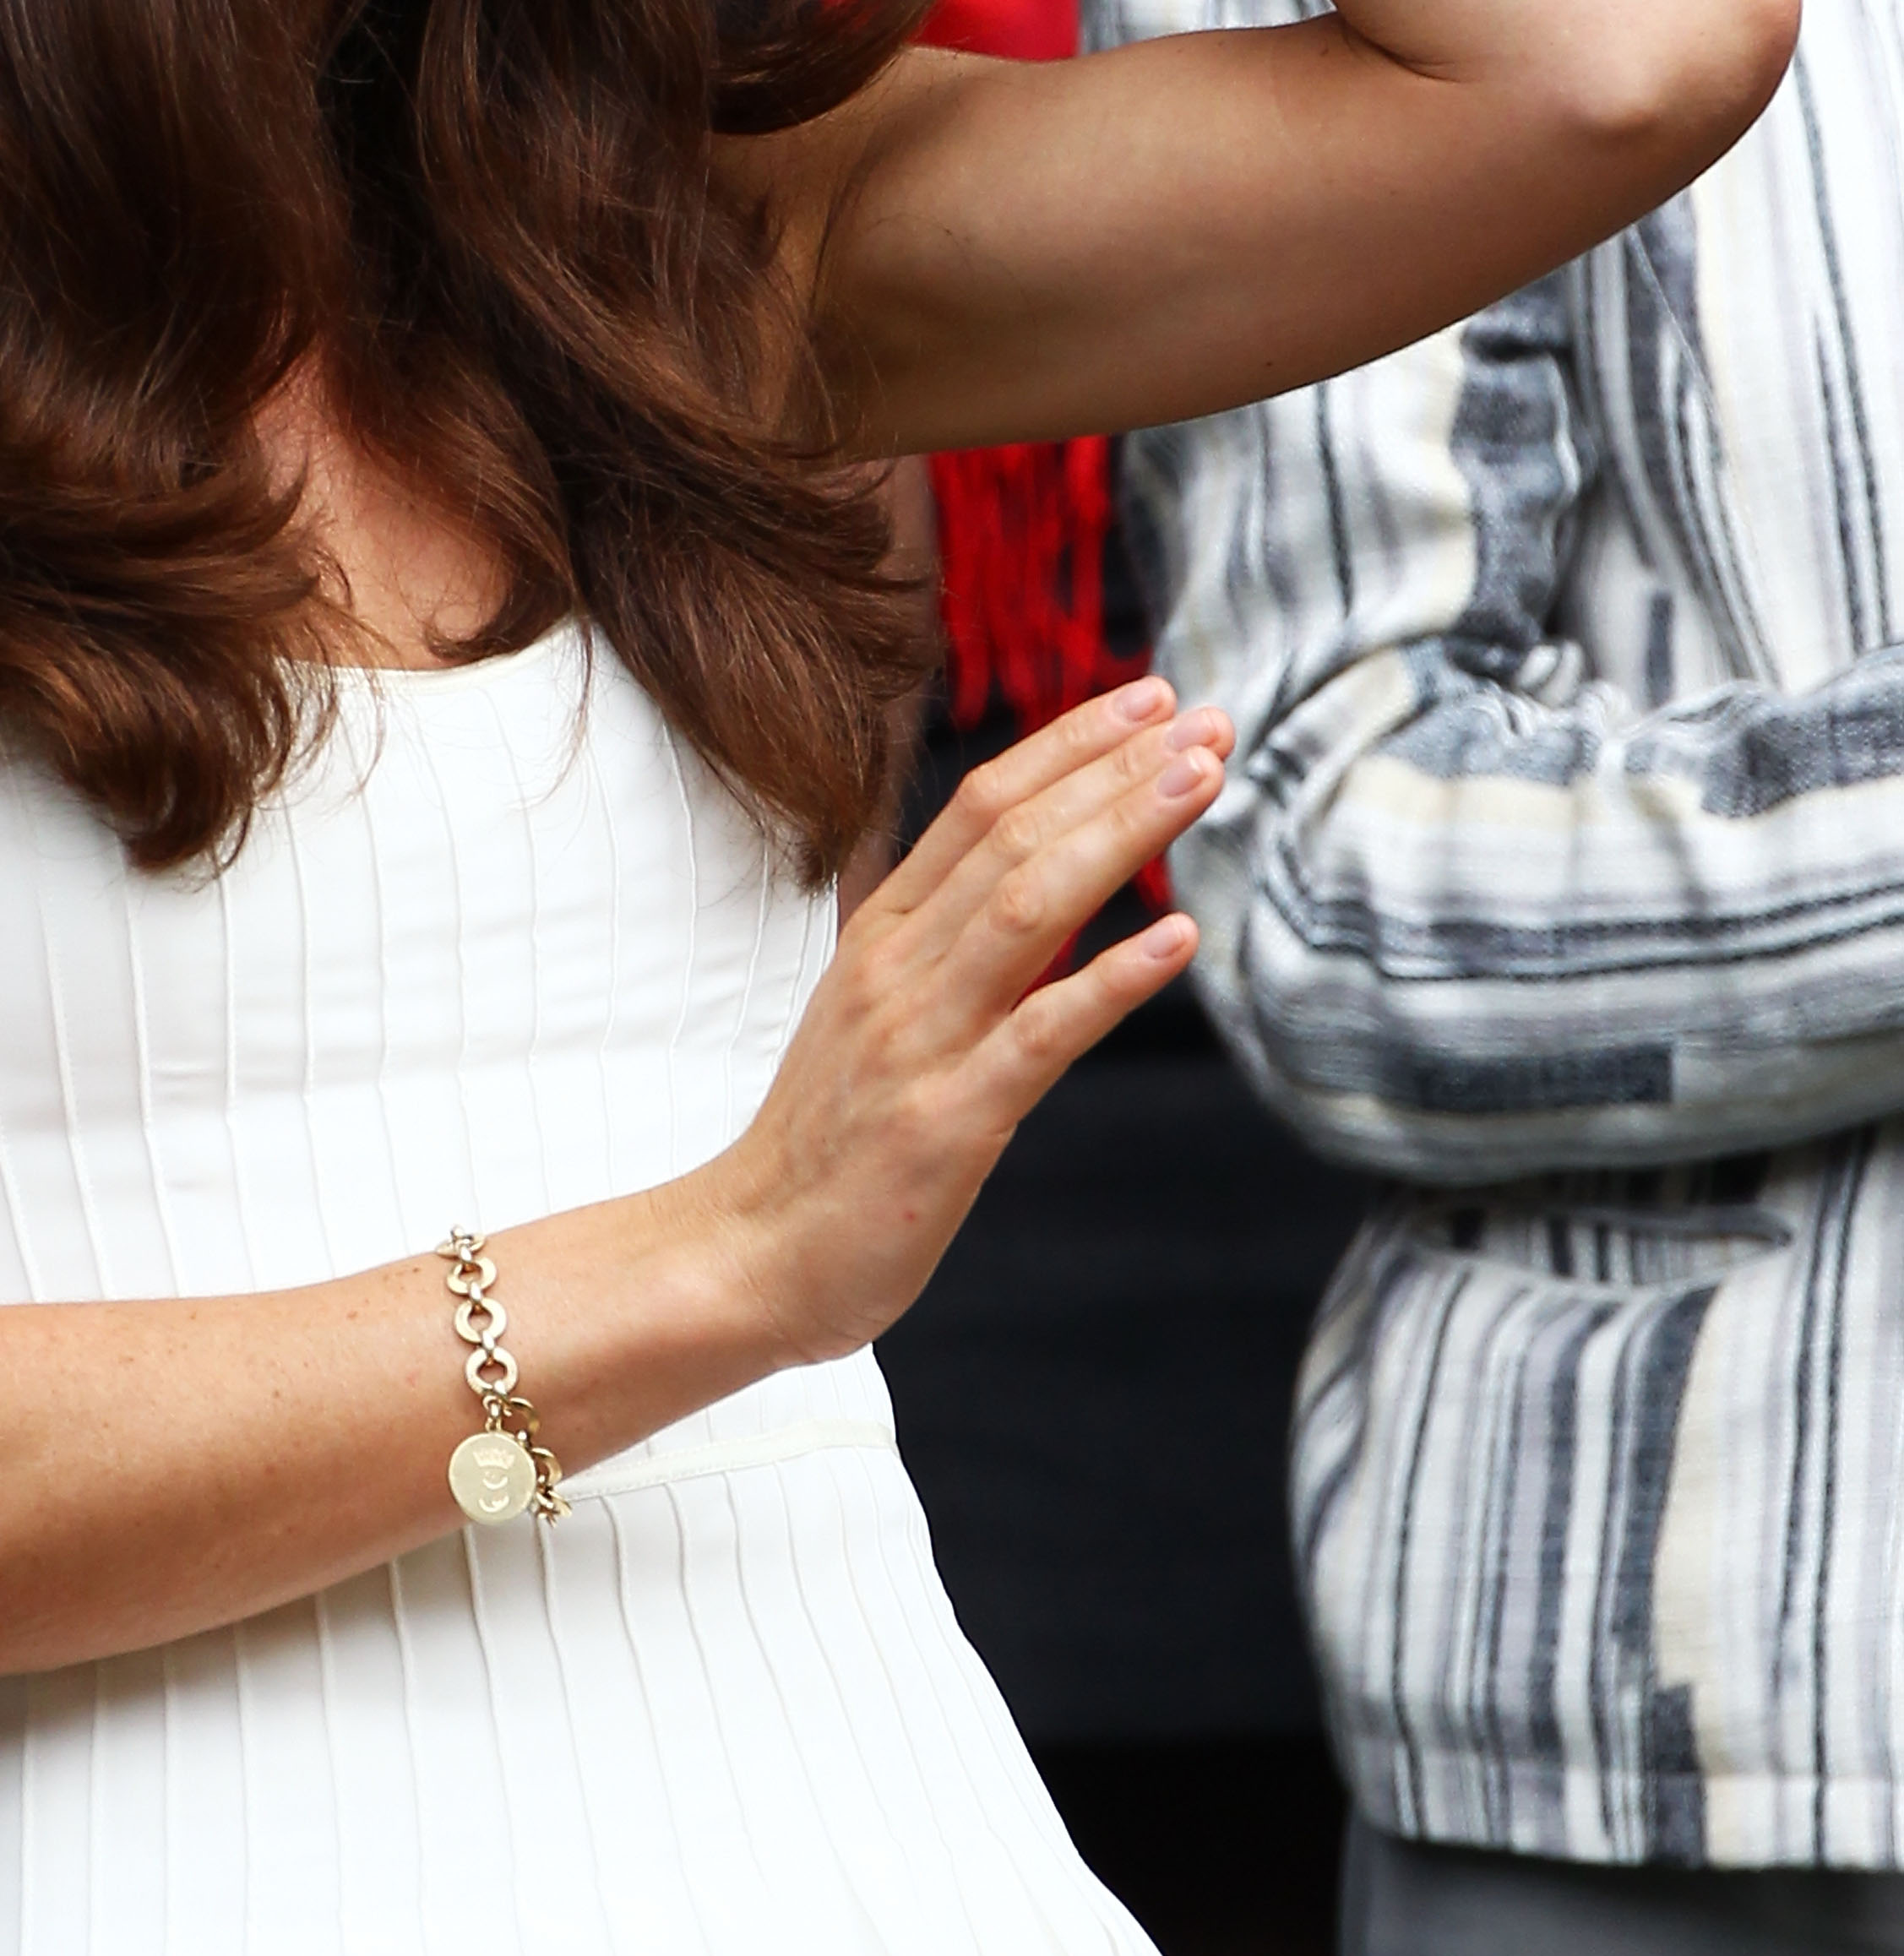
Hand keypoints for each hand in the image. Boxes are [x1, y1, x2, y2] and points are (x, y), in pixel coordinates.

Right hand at [703, 675, 1228, 1365]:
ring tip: (1200, 783)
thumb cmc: (826, 1141)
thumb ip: (945, 943)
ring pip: (1026, 907)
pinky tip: (1178, 943)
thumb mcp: (874, 1013)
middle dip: (1114, 768)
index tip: (1150, 701)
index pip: (980, 806)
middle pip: (1012, 835)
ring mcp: (919, 1040)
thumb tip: (1037, 879)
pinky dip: (1110, 982)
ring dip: (1119, 835)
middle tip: (1206, 721)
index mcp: (880, 936)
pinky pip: (1038, 1036)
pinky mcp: (946, 1122)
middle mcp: (896, 968)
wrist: (748, 1254)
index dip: (1069, 745)